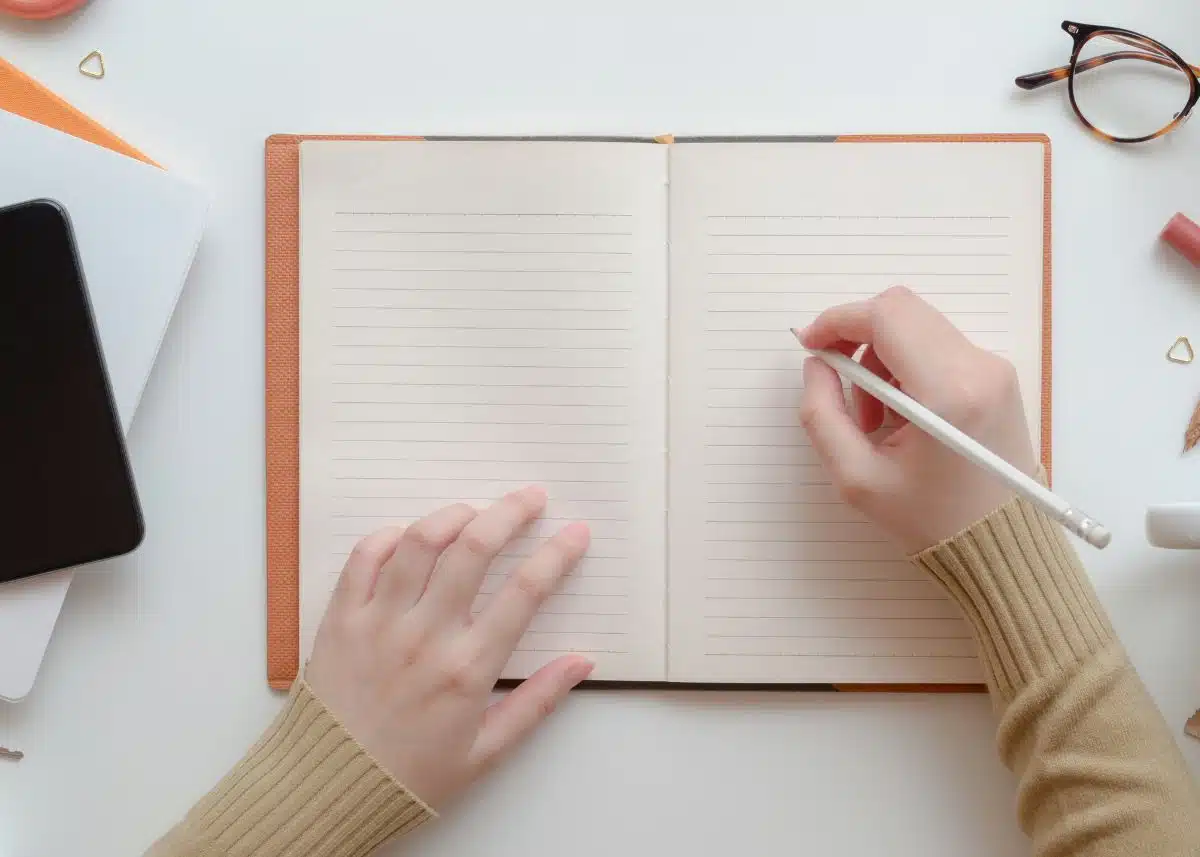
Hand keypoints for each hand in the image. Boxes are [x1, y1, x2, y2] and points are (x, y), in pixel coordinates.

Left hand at [304, 487, 593, 808]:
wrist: (328, 791)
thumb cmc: (409, 777)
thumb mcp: (486, 751)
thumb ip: (537, 702)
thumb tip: (581, 663)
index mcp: (467, 669)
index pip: (525, 592)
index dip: (556, 555)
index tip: (575, 532)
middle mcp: (425, 636)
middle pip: (474, 549)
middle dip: (510, 513)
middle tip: (530, 499)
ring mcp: (379, 622)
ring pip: (420, 542)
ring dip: (453, 515)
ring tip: (473, 511)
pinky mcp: (341, 619)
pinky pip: (364, 558)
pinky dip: (389, 537)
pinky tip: (409, 537)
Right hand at [796, 287, 1036, 553]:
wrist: (1000, 545)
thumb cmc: (930, 519)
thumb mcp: (855, 477)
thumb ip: (821, 413)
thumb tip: (817, 365)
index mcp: (948, 392)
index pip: (886, 316)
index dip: (838, 321)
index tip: (811, 345)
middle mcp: (979, 368)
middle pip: (902, 311)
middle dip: (858, 339)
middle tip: (843, 388)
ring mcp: (994, 369)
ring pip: (919, 327)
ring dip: (882, 358)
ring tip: (875, 417)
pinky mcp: (998, 376)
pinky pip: (938, 347)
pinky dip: (907, 368)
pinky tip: (902, 416)